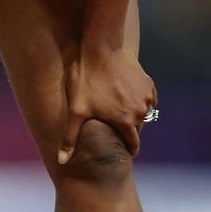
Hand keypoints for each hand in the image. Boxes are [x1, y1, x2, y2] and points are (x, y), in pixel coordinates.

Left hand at [58, 48, 155, 163]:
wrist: (101, 49)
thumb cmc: (86, 79)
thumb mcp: (75, 110)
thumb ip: (70, 138)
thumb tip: (62, 162)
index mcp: (126, 122)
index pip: (133, 144)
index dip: (127, 149)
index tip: (123, 152)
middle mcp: (142, 112)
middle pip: (137, 128)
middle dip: (127, 130)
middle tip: (114, 128)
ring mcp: (147, 97)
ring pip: (142, 113)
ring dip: (132, 114)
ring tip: (115, 110)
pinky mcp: (148, 83)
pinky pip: (145, 99)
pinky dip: (136, 100)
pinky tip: (122, 95)